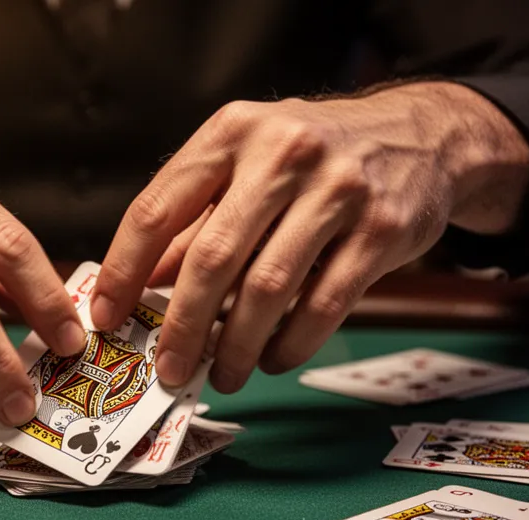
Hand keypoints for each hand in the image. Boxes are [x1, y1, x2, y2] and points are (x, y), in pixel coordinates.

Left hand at [90, 83, 528, 392]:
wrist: (422, 135)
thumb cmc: (311, 160)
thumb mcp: (245, 166)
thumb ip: (195, 222)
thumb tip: (143, 289)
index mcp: (231, 134)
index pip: (157, 209)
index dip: (124, 271)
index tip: (106, 318)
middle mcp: (281, 153)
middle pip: (212, 258)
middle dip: (182, 327)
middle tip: (169, 370)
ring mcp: (337, 189)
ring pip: (267, 288)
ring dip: (236, 347)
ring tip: (224, 375)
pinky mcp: (382, 229)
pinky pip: (324, 305)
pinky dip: (290, 345)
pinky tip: (272, 359)